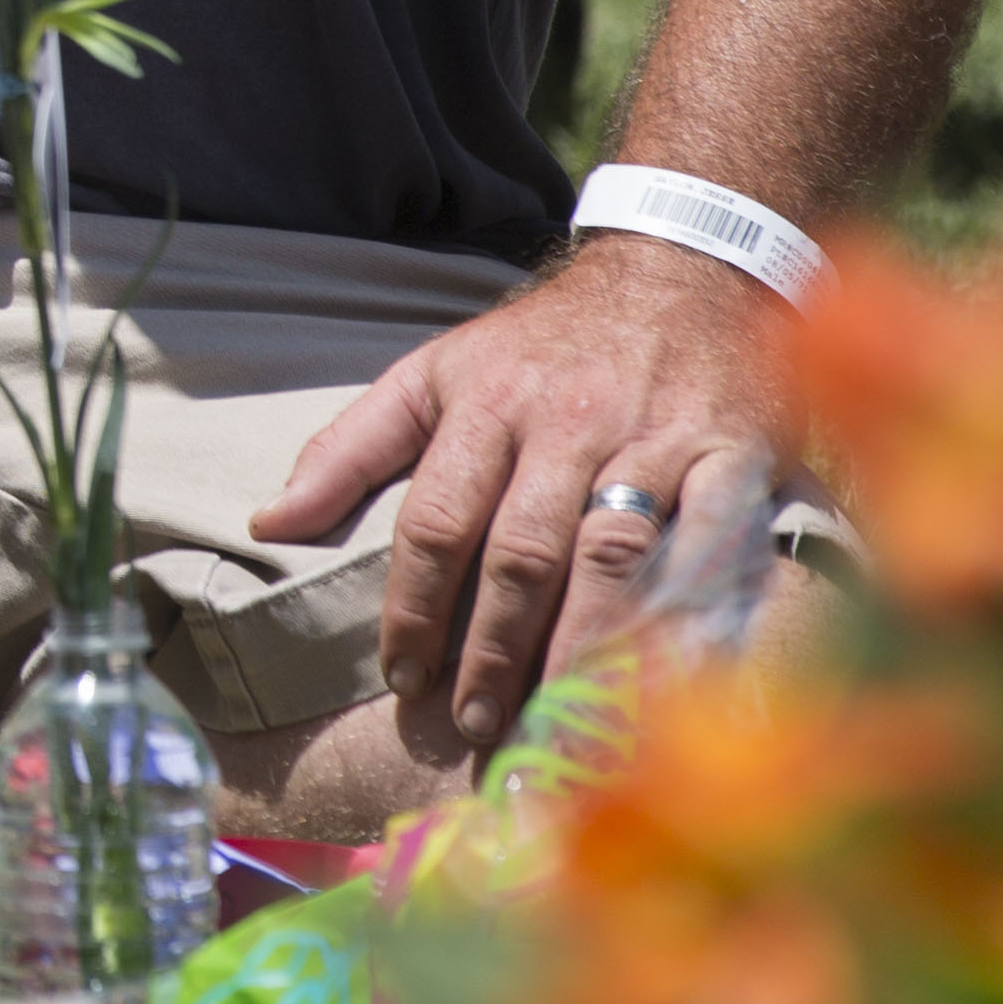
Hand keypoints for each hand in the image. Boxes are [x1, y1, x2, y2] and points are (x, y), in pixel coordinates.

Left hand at [251, 236, 800, 747]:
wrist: (680, 272)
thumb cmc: (542, 344)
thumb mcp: (432, 371)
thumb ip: (349, 448)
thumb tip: (268, 523)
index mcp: (484, 404)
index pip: (436, 522)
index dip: (415, 607)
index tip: (401, 679)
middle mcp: (566, 423)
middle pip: (522, 553)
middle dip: (492, 649)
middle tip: (473, 724)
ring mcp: (654, 441)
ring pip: (610, 558)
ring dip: (582, 652)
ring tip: (557, 730)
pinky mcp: (734, 458)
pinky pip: (713, 548)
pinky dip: (694, 617)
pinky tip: (673, 684)